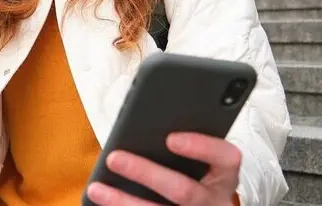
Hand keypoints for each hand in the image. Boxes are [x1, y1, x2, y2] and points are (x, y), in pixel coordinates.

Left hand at [85, 133, 242, 204]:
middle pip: (184, 190)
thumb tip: (145, 123)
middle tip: (115, 158)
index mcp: (225, 175)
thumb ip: (185, 143)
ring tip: (96, 188)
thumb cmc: (199, 173)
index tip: (171, 138)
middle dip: (146, 173)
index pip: (225, 157)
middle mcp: (215, 200)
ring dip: (124, 201)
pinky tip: (103, 202)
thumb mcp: (203, 159)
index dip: (201, 147)